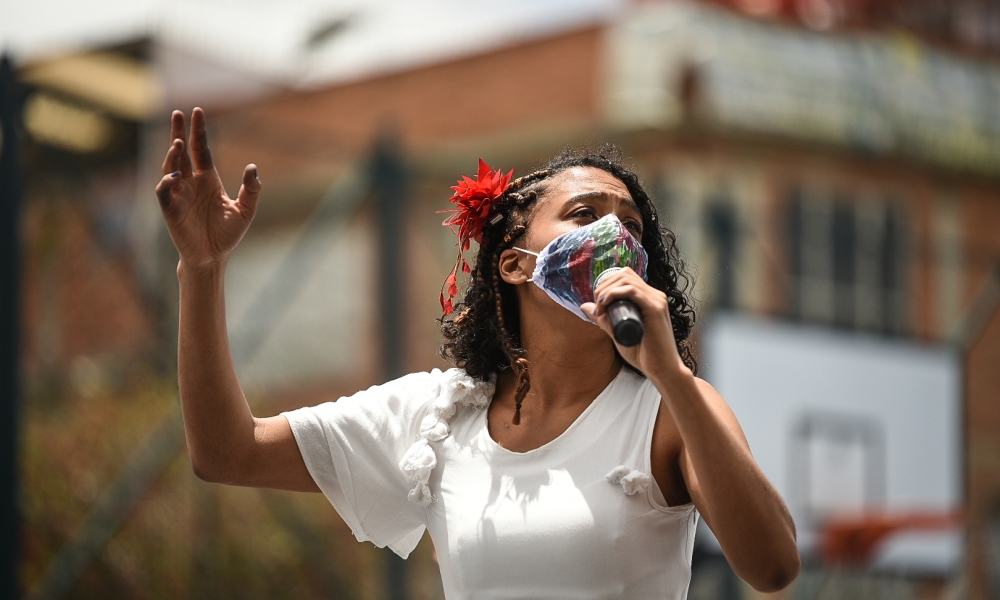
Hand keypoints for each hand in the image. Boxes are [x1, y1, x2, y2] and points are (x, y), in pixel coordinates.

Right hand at [154, 108, 260, 270]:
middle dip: (179, 132)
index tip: (197, 112)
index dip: (199, 131)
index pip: (201, 150)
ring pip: (171, 168)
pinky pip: (164, 192)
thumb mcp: (246, 210)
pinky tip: (175, 176)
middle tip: (178, 113)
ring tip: (177, 141)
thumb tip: (252, 168)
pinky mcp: (171, 209)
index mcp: (208, 179)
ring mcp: (179, 194)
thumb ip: (251, 190)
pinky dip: (166, 182)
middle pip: (182, 152)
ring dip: (172, 155)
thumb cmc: (227, 234)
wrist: (213, 257)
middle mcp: (191, 183)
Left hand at [580, 268, 687, 377]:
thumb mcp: (617, 332)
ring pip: (626, 280)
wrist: (661, 369)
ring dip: (606, 290)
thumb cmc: (643, 353)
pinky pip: (632, 291)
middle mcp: (654, 295)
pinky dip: (614, 294)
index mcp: (648, 298)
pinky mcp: (656, 308)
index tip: (598, 302)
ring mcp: (656, 300)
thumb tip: (585, 306)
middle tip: (597, 305)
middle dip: (604, 285)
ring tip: (600, 307)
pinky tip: (605, 304)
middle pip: (624, 274)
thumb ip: (604, 319)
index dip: (607, 284)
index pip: (625, 277)